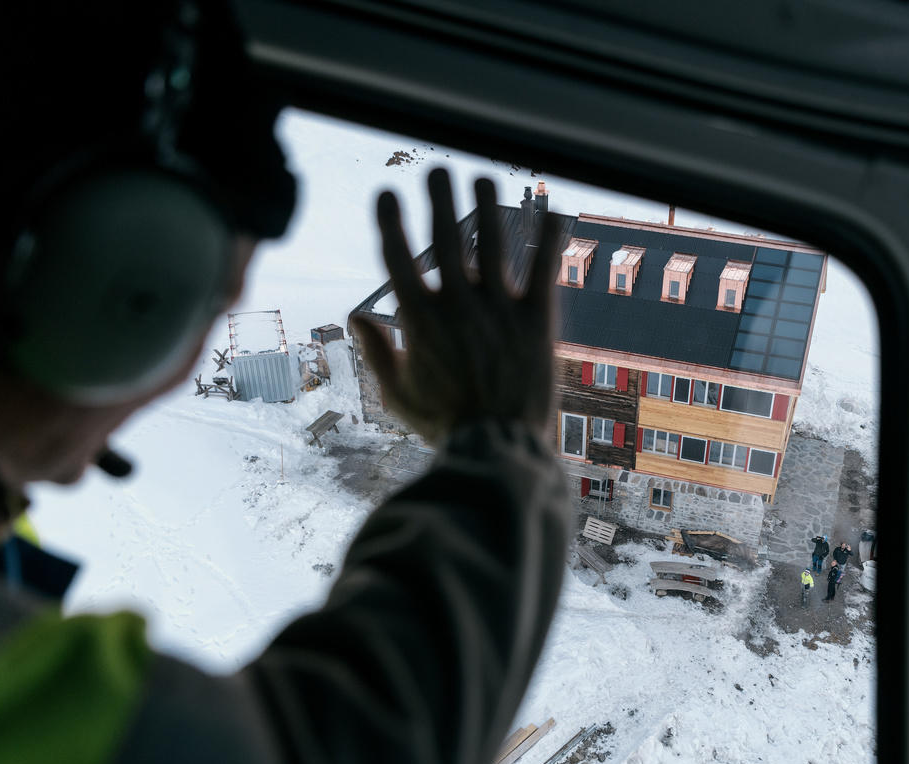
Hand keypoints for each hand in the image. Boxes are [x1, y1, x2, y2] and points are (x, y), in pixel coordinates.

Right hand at [350, 169, 563, 443]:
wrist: (499, 447)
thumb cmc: (445, 425)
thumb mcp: (397, 394)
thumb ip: (377, 352)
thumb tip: (356, 316)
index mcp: (419, 319)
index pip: (397, 256)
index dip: (390, 219)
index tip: (387, 192)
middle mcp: (458, 304)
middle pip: (444, 236)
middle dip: (439, 197)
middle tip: (437, 170)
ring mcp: (499, 308)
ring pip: (492, 241)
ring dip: (486, 205)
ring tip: (483, 178)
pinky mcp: (536, 320)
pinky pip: (544, 267)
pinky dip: (548, 237)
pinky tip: (553, 211)